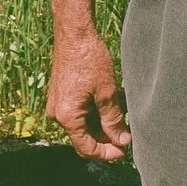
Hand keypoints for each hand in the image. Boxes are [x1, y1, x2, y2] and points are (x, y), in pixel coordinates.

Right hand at [47, 26, 131, 160]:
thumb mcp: (107, 93)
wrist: (74, 32)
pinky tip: (115, 101)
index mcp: (66, 117)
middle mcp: (57, 114)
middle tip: (129, 133)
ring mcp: (58, 103)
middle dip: (107, 137)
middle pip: (84, 137)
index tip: (125, 151)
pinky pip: (80, 110)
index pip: (86, 148)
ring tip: (125, 112)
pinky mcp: (62, 94)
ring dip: (104, 122)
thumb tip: (122, 142)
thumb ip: (114, 120)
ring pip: (84, 123)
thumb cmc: (90, 59)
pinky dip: (96, 110)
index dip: (107, 153)